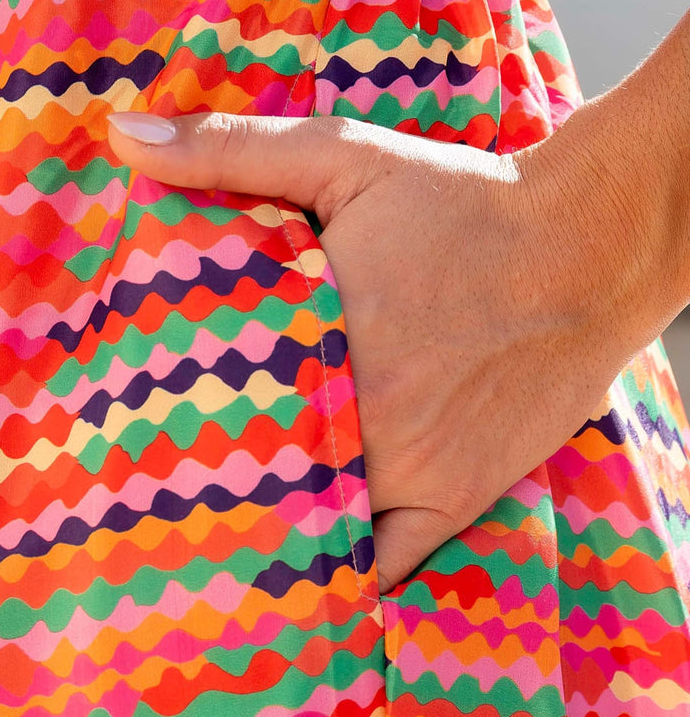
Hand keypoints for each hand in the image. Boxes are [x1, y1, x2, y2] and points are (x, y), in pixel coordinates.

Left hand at [105, 108, 652, 592]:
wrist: (593, 244)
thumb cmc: (462, 202)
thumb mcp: (344, 155)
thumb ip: (230, 150)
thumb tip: (124, 134)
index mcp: (321, 340)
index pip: (211, 415)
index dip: (163, 440)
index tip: (123, 455)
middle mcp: (364, 418)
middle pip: (257, 482)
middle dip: (207, 494)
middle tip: (150, 513)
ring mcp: (413, 469)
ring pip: (315, 530)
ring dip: (268, 538)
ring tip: (211, 554)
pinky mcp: (458, 496)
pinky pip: (391, 564)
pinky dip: (350, 576)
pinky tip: (305, 582)